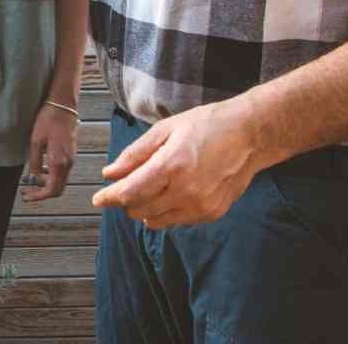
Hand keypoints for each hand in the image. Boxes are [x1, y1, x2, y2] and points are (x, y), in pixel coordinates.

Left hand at [22, 104, 77, 201]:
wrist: (63, 106)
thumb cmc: (49, 120)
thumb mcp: (36, 141)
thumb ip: (34, 162)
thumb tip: (32, 179)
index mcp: (59, 162)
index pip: (52, 190)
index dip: (39, 196)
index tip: (27, 196)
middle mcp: (68, 163)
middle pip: (58, 189)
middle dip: (42, 192)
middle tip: (27, 190)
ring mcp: (71, 159)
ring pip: (60, 181)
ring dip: (46, 184)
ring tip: (31, 179)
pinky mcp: (71, 154)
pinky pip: (62, 172)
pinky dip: (51, 175)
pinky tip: (40, 168)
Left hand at [91, 97, 265, 227]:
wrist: (250, 136)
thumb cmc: (206, 125)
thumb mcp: (165, 129)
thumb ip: (135, 154)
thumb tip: (109, 173)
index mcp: (172, 165)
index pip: (130, 192)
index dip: (110, 197)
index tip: (97, 199)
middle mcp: (186, 190)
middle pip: (140, 209)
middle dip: (125, 201)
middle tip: (122, 187)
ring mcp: (201, 205)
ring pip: (157, 220)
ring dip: (143, 209)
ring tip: (145, 190)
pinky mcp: (212, 213)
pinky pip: (177, 221)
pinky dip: (165, 212)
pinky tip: (167, 195)